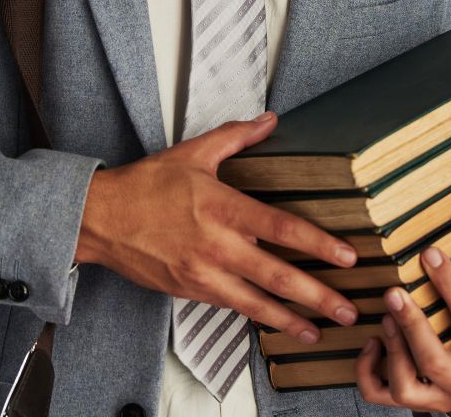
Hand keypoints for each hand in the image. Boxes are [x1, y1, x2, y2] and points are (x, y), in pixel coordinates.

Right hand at [74, 111, 360, 344]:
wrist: (101, 218)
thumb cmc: (145, 185)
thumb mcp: (193, 152)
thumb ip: (236, 136)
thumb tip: (269, 120)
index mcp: (221, 206)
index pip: (281, 227)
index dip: (317, 243)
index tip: (346, 256)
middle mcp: (216, 244)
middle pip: (277, 275)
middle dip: (317, 295)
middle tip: (348, 307)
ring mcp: (203, 273)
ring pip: (257, 302)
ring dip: (293, 319)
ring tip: (320, 329)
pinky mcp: (191, 291)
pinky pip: (232, 307)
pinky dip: (258, 317)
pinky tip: (278, 324)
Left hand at [355, 246, 450, 411]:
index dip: (449, 282)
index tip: (430, 254)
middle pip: (433, 361)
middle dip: (411, 324)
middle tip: (395, 292)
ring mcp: (440, 398)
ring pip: (406, 387)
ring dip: (392, 349)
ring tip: (387, 316)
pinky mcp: (419, 400)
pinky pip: (382, 395)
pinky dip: (368, 372)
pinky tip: (372, 341)